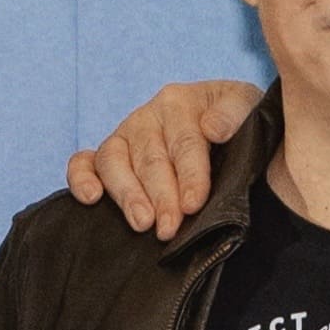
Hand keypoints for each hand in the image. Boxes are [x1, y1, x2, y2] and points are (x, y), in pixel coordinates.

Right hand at [62, 79, 260, 236]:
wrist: (230, 134)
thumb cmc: (240, 126)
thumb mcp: (249, 108)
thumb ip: (236, 113)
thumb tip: (212, 128)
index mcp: (183, 101)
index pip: (185, 141)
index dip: (190, 174)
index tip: (194, 203)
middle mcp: (150, 116)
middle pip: (150, 158)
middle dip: (161, 196)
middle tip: (170, 228)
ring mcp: (125, 135)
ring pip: (114, 161)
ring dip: (127, 194)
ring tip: (142, 223)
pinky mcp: (107, 155)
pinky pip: (84, 163)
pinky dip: (81, 178)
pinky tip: (90, 198)